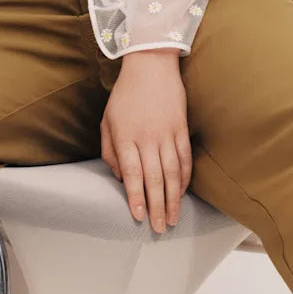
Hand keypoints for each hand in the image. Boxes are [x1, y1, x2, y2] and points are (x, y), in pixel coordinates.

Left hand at [100, 51, 191, 232]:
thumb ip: (109, 150)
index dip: (135, 196)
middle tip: (158, 228)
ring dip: (173, 199)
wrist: (151, 65)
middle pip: (154, 179)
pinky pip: (185, 159)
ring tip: (173, 218)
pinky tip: (183, 193)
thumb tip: (118, 177)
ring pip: (172, 173)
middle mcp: (148, 138)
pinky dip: (185, 178)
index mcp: (126, 137)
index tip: (138, 215)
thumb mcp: (107, 121)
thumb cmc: (125, 95)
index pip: (131, 173)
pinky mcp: (181, 129)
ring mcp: (167, 134)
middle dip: (156, 206)